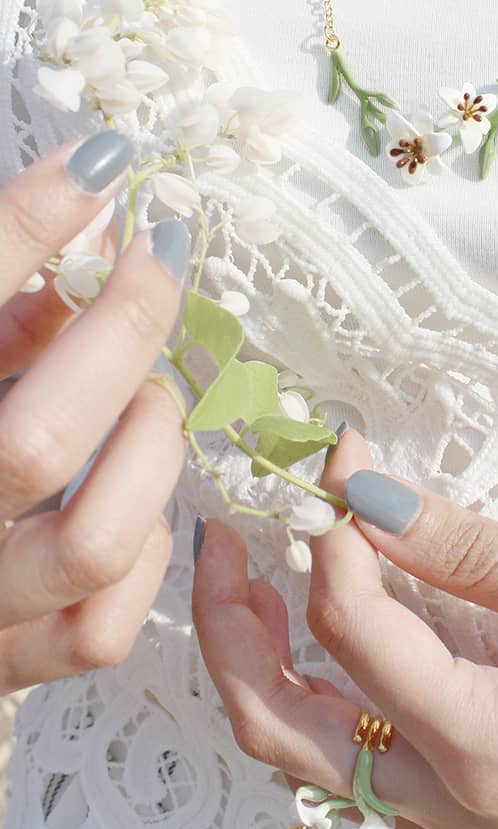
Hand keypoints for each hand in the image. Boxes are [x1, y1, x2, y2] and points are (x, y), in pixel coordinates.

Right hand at [0, 132, 188, 693]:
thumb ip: (0, 296)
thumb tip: (92, 218)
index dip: (29, 225)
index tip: (107, 164)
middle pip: (36, 443)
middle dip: (120, 342)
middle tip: (151, 274)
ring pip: (93, 543)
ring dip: (149, 453)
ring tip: (150, 399)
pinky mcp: (7, 664)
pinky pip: (102, 625)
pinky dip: (147, 553)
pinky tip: (138, 501)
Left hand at [193, 425, 497, 828]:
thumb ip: (469, 549)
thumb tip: (365, 496)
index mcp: (484, 753)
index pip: (351, 631)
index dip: (332, 533)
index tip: (339, 462)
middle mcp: (454, 806)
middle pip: (280, 726)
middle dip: (231, 628)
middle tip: (223, 540)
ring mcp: (463, 821)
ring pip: (310, 754)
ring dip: (266, 665)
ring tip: (255, 579)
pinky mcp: (481, 809)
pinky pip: (364, 759)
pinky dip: (325, 692)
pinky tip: (335, 631)